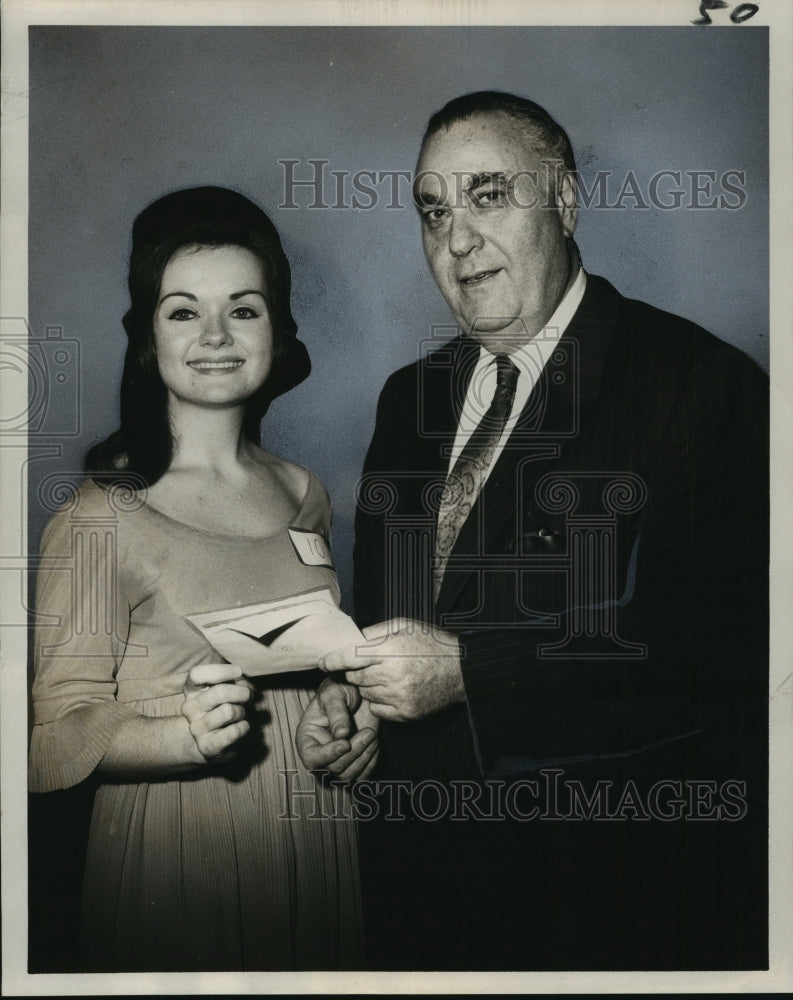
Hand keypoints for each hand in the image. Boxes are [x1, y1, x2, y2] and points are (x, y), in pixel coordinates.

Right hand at [182, 663, 252, 761]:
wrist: (213, 743)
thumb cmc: (225, 707)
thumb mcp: (228, 689)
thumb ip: (237, 681)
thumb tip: (247, 682)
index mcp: (192, 690)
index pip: (198, 674)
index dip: (221, 670)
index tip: (239, 671)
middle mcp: (190, 708)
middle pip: (220, 692)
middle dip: (243, 693)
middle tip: (249, 697)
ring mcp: (196, 728)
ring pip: (229, 711)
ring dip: (242, 712)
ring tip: (240, 715)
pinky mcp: (207, 746)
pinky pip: (233, 732)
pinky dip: (244, 727)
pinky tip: (242, 727)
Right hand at [296, 677, 378, 780]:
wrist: (357, 694)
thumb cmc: (340, 690)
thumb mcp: (334, 694)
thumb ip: (337, 713)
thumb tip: (341, 735)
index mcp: (306, 739)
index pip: (312, 759)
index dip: (328, 755)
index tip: (345, 742)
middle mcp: (319, 756)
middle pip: (332, 769)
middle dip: (353, 752)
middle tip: (369, 732)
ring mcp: (336, 763)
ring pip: (348, 776)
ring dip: (364, 757)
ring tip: (372, 734)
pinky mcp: (352, 766)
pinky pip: (361, 777)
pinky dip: (371, 762)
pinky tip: (375, 743)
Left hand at [320, 618, 464, 721]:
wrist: (462, 670)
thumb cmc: (432, 643)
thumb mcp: (405, 626)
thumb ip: (376, 631)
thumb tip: (353, 638)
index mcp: (389, 650)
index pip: (348, 656)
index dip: (331, 660)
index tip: (322, 663)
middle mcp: (391, 674)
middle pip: (354, 677)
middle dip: (356, 671)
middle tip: (371, 665)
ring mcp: (398, 696)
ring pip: (366, 693)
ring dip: (370, 686)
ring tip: (389, 676)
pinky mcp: (405, 712)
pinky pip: (378, 710)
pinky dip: (380, 701)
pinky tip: (395, 690)